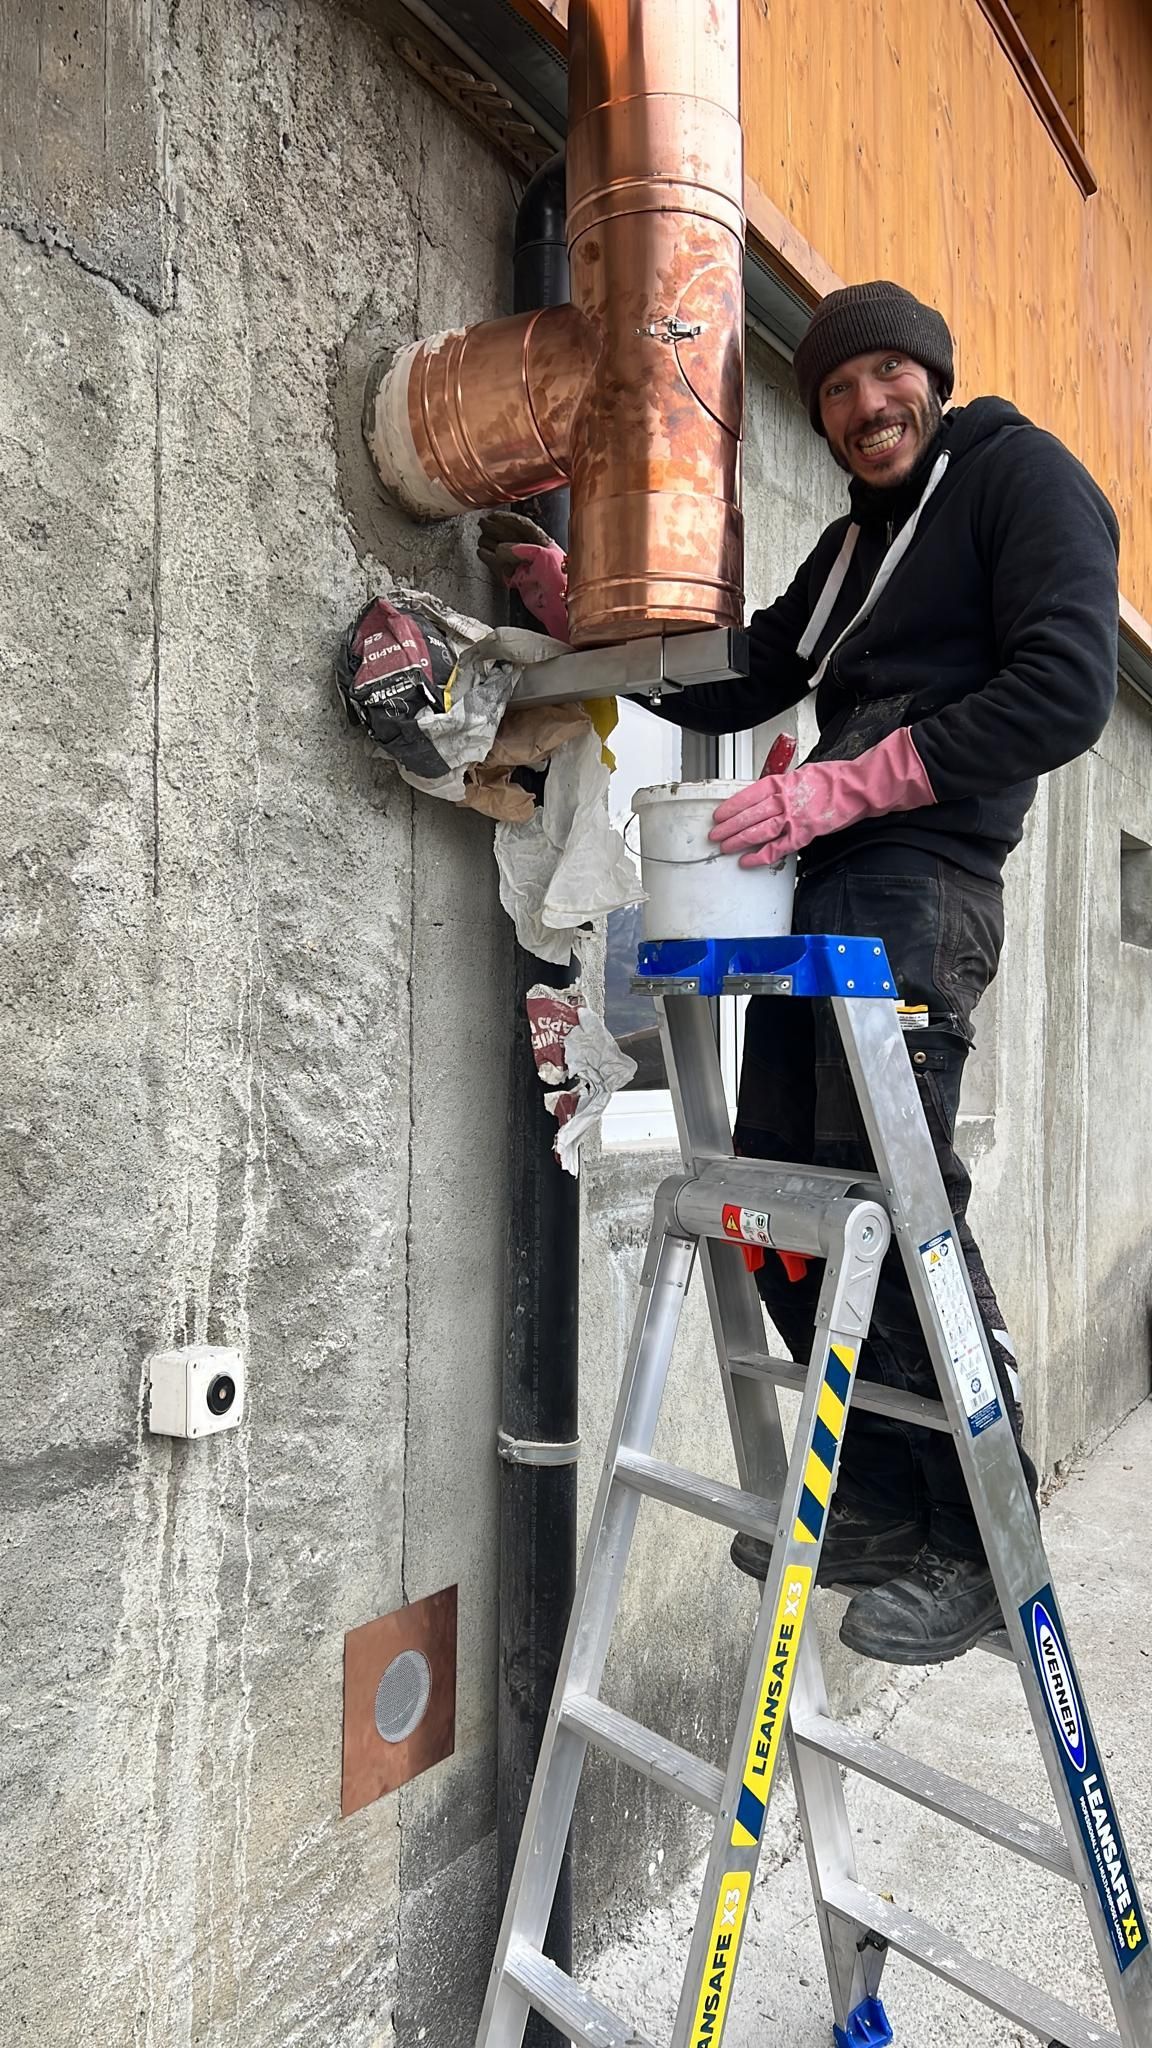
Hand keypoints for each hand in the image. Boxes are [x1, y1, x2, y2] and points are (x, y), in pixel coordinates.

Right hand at [477, 509, 559, 581]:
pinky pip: (501, 568)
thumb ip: (520, 549)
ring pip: (504, 552)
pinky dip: (491, 561)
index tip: (494, 516)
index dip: (507, 519)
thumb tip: (500, 549)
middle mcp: (534, 553)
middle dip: (496, 530)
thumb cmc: (560, 581)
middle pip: (511, 536)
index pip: (523, 526)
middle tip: (484, 524)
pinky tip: (483, 554)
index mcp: (543, 543)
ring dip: (491, 544)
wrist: (559, 605)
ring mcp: (526, 567)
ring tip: (481, 539)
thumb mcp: (542, 556)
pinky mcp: (519, 580)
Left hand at [709, 729, 934, 865]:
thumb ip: (783, 787)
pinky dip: (761, 855)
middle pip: (749, 815)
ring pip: (759, 831)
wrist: (858, 787)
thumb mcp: (802, 775)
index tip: (719, 814)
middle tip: (715, 834)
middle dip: (729, 826)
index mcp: (782, 783)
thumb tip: (767, 795)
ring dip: (739, 840)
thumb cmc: (834, 780)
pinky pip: (778, 848)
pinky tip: (748, 861)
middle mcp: (784, 800)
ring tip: (725, 847)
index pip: (748, 796)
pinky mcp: (805, 833)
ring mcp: (794, 818)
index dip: (731, 806)